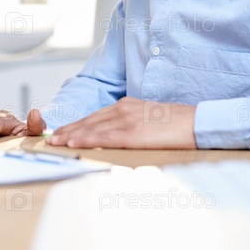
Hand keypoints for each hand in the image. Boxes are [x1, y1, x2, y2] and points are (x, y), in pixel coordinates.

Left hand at [45, 97, 197, 148]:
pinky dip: (86, 139)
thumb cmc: (178, 125)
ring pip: (92, 127)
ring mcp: (127, 119)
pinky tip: (74, 143)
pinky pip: (104, 136)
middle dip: (68, 130)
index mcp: (128, 105)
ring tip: (55, 143)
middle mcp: (124, 109)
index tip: (63, 132)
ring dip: (71, 135)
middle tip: (51, 139)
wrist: (198, 122)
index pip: (96, 116)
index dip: (77, 125)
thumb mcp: (151, 120)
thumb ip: (134, 125)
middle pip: (89, 121)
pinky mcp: (132, 132)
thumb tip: (122, 138)